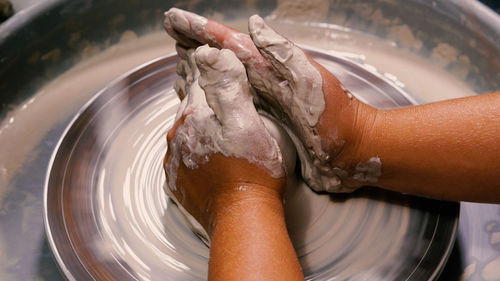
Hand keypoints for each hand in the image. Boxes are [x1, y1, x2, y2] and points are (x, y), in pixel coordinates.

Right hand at [164, 9, 377, 191]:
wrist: (354, 152)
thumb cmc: (338, 118)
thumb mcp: (312, 81)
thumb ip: (284, 53)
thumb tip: (254, 24)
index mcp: (273, 68)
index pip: (231, 43)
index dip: (201, 30)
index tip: (174, 19)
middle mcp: (266, 82)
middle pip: (222, 59)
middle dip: (195, 44)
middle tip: (170, 33)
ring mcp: (266, 104)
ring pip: (225, 83)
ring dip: (201, 70)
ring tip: (180, 62)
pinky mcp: (267, 126)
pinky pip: (234, 109)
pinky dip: (216, 102)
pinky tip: (205, 103)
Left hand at [164, 45, 285, 234]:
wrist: (243, 218)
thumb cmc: (253, 170)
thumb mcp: (247, 121)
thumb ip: (226, 86)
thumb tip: (208, 54)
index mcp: (195, 116)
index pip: (196, 81)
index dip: (204, 66)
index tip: (204, 56)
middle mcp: (177, 136)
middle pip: (188, 106)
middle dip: (200, 95)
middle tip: (210, 85)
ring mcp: (176, 160)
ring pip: (185, 131)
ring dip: (197, 123)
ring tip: (213, 121)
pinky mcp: (179, 181)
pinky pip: (183, 156)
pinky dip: (194, 149)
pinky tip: (207, 152)